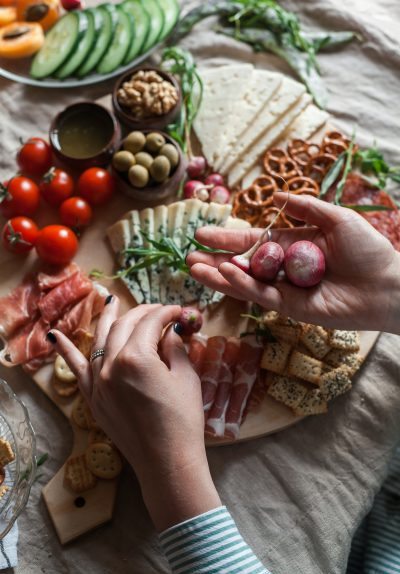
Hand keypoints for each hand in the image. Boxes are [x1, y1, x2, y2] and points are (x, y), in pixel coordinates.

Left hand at [49, 301, 220, 530]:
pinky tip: (55, 336)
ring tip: (111, 302)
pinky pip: (76, 370)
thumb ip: (174, 347)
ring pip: (99, 340)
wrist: (167, 462)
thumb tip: (170, 331)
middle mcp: (110, 365)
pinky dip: (65, 352)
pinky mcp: (93, 398)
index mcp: (136, 357)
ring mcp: (97, 382)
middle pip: (124, 326)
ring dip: (107, 319)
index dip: (167, 313)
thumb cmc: (182, 420)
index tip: (179, 312)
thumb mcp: (185, 377)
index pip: (151, 322)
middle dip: (143, 313)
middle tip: (159, 311)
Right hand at [188, 193, 399, 332]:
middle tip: (189, 258)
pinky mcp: (292, 309)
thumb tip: (277, 195)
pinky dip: (242, 286)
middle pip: (244, 264)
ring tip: (194, 269)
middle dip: (216, 261)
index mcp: (294, 244)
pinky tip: (224, 276)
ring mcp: (287, 289)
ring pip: (247, 283)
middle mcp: (286, 268)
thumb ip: (306, 207)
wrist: (388, 285)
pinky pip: (262, 296)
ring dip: (220, 277)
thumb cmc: (368, 250)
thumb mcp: (337, 218)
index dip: (228, 238)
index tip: (202, 234)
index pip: (254, 241)